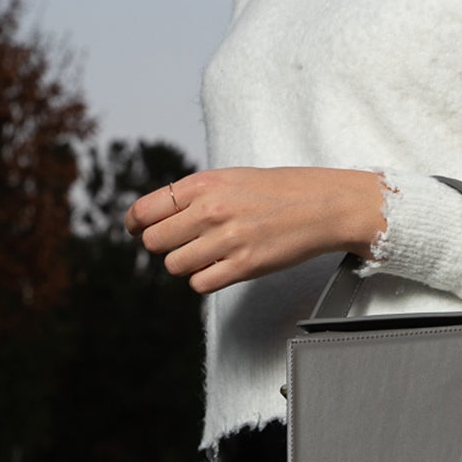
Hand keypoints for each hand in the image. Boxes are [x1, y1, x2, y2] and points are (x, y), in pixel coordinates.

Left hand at [124, 166, 388, 294]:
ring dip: (187, 264)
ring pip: (174, 266)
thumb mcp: (232, 178)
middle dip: (166, 245)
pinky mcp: (244, 266)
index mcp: (205, 184)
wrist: (325, 204)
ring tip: (210, 253)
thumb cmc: (282, 190)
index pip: (144, 210)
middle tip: (185, 242)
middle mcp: (212, 210)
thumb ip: (194, 195)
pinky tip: (224, 266)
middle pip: (154, 242)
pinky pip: (200, 283)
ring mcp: (228, 239)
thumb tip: (155, 216)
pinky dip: (207, 279)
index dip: (136, 224)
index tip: (138, 230)